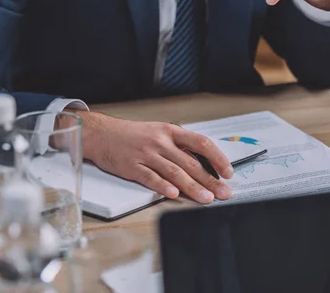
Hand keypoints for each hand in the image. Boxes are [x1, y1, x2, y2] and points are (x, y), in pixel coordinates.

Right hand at [76, 111, 233, 203]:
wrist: (102, 134)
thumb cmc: (131, 135)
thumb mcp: (158, 132)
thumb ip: (178, 146)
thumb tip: (202, 164)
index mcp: (170, 131)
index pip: (201, 143)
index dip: (217, 158)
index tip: (228, 172)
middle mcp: (160, 142)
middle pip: (190, 162)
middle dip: (210, 180)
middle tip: (223, 193)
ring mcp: (146, 154)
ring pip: (174, 172)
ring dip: (192, 187)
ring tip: (206, 198)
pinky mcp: (132, 166)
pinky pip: (150, 177)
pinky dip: (163, 186)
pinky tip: (173, 194)